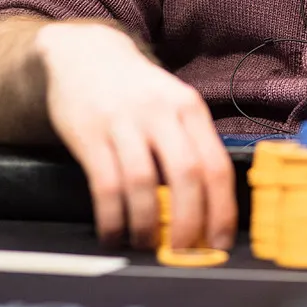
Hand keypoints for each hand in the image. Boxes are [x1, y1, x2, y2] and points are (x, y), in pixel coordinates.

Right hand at [34, 22, 235, 251]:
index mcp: (189, 108)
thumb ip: (190, 145)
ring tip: (146, 244)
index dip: (222, 210)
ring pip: (143, 183)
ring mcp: (124, 121)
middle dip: (188, 222)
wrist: (85, 54)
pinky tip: (113, 232)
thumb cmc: (137, 91)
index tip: (220, 242)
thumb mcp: (172, 104)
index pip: (216, 165)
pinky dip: (112, 217)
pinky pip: (105, 185)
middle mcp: (160, 112)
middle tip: (184, 252)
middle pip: (186, 175)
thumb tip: (208, 209)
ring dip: (147, 224)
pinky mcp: (90, 133)